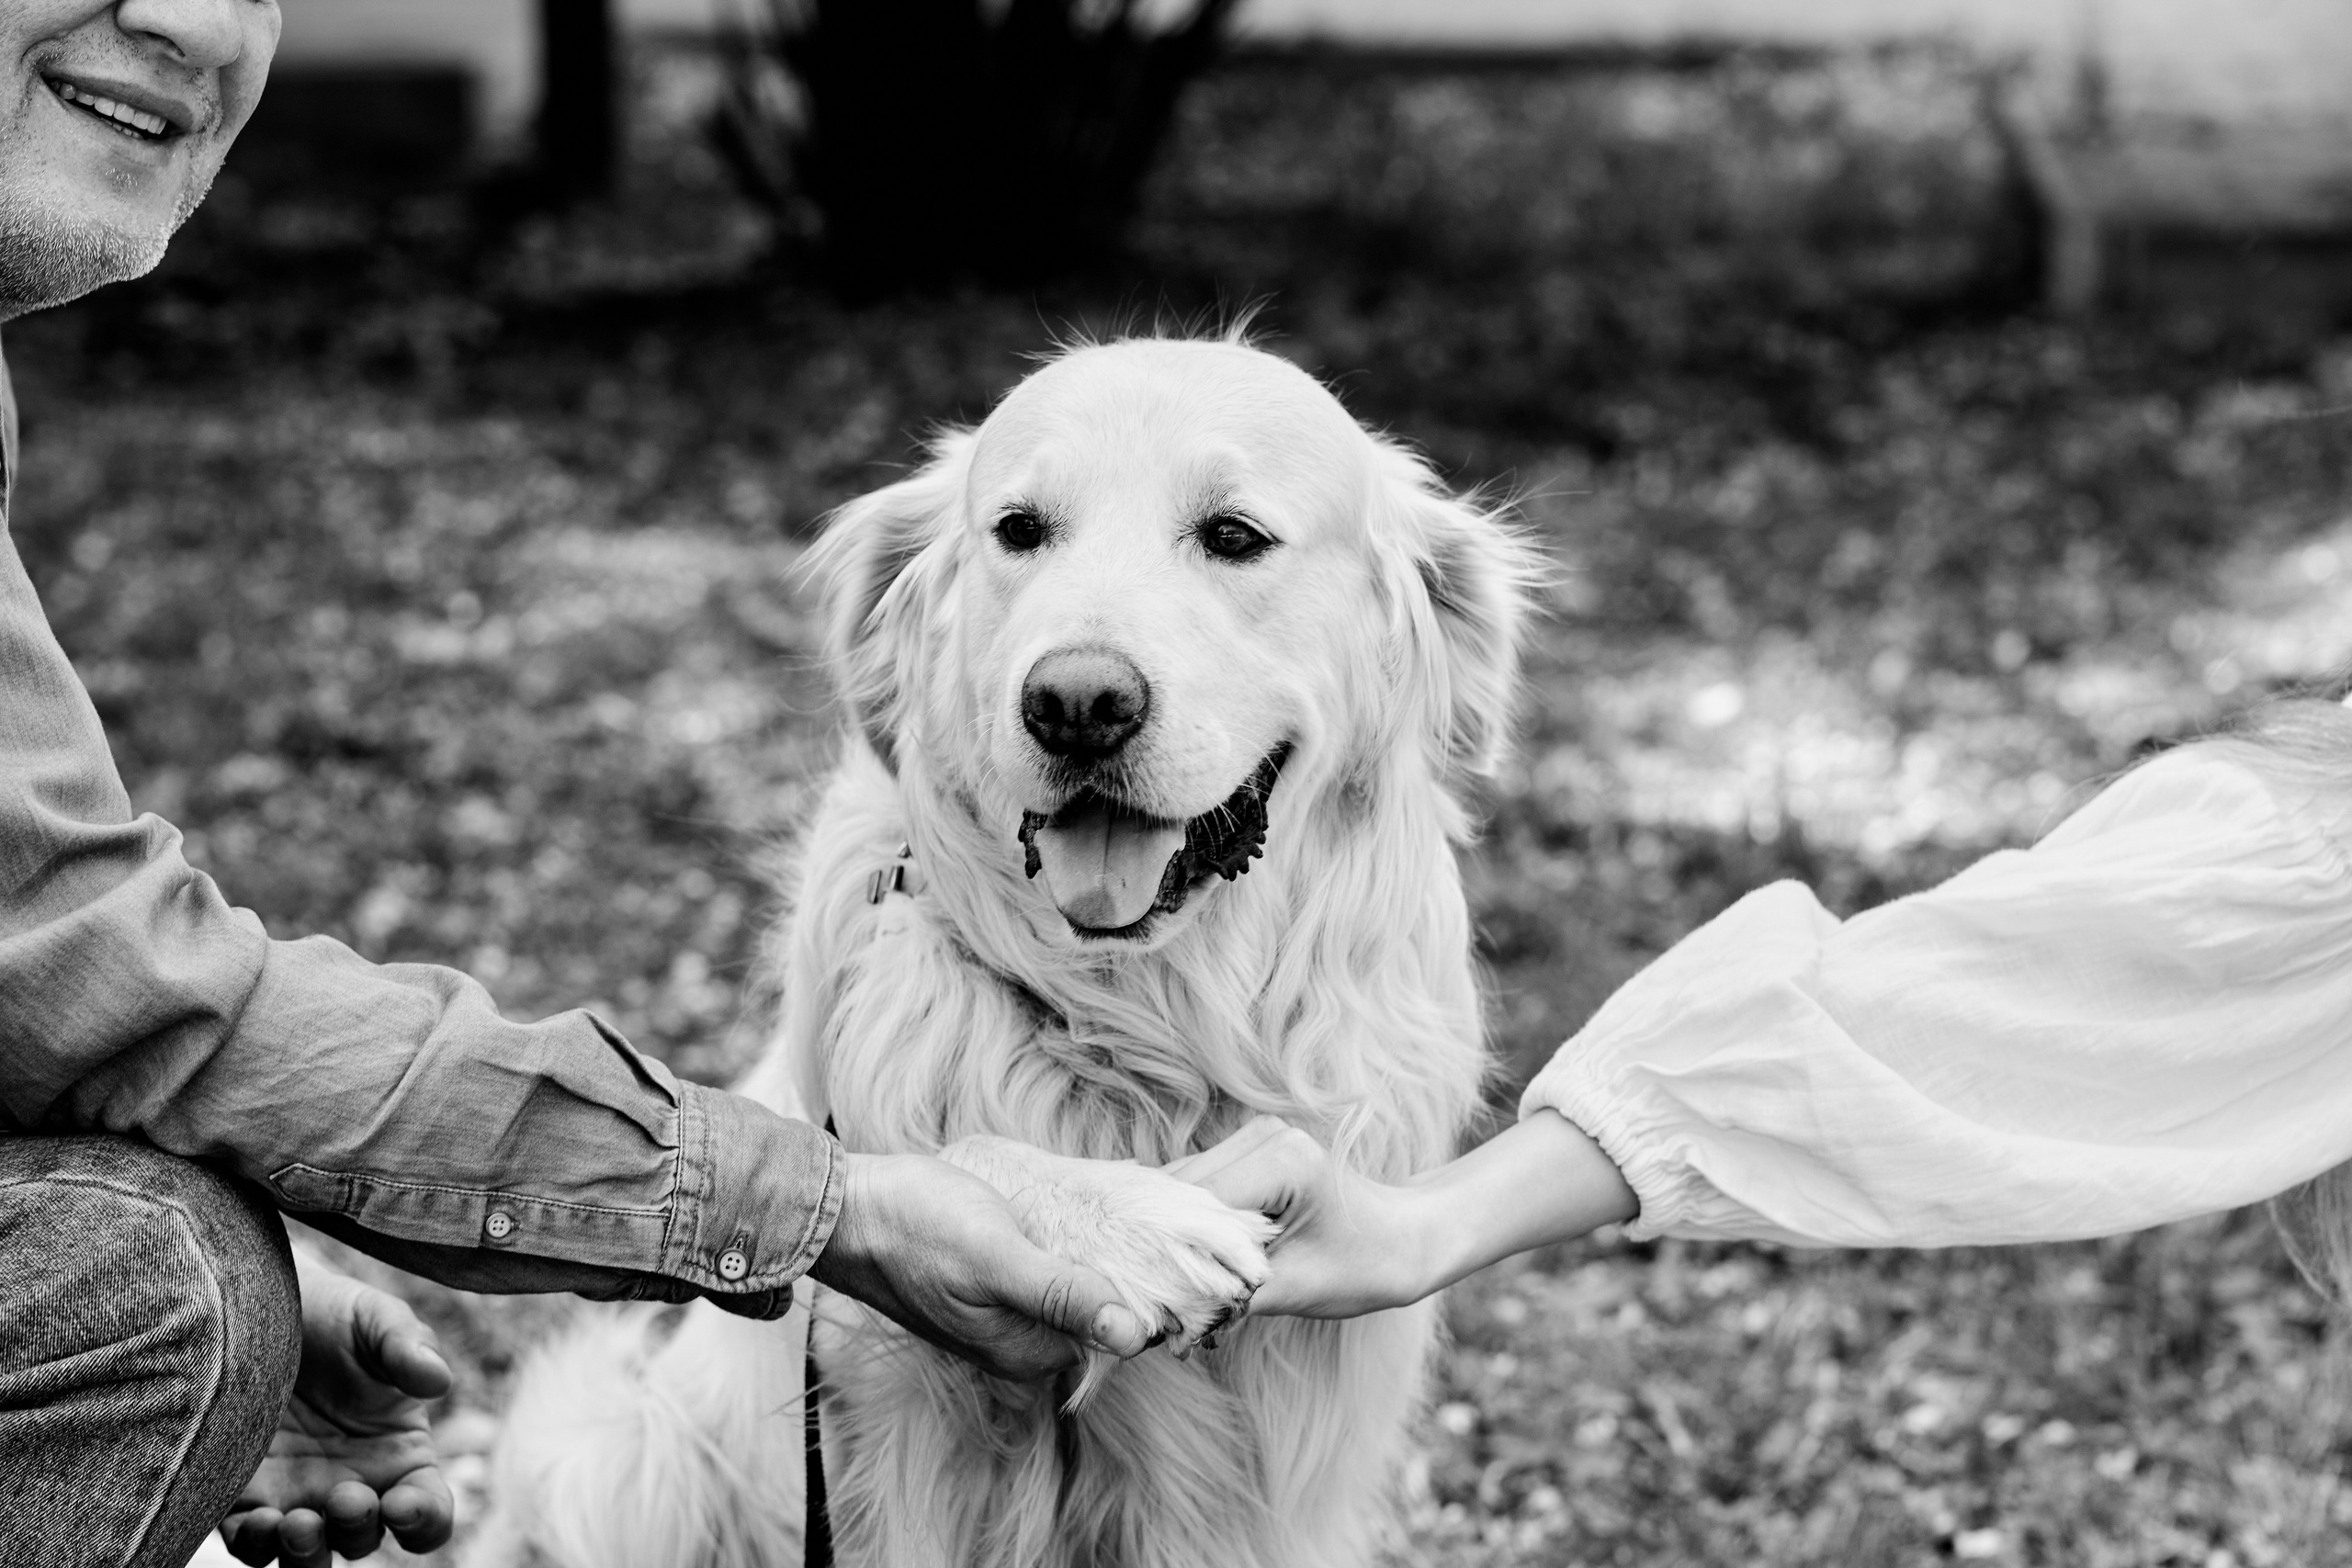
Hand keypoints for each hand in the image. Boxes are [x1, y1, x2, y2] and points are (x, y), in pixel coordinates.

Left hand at [220, 1253, 454, 1566]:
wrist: (253, 1303)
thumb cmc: (328, 1313)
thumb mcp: (374, 1318)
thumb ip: (408, 1345)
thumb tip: (439, 1380)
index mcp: (399, 1454)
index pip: (428, 1510)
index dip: (424, 1520)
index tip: (403, 1502)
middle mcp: (351, 1486)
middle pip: (364, 1539)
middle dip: (357, 1528)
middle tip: (345, 1495)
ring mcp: (296, 1497)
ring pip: (308, 1556)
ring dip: (307, 1554)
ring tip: (297, 1523)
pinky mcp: (244, 1498)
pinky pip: (252, 1543)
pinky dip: (256, 1543)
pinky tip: (256, 1519)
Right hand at [809, 1151, 1152, 1379]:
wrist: (844, 1210)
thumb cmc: (916, 1227)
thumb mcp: (997, 1257)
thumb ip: (1063, 1296)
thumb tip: (1132, 1335)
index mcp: (1024, 1353)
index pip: (1115, 1332)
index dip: (1142, 1287)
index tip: (1163, 1238)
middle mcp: (1015, 1346)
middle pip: (1094, 1311)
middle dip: (1118, 1265)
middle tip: (1138, 1206)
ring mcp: (999, 1317)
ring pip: (1069, 1289)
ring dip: (1089, 1251)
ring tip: (1102, 1202)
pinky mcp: (986, 1288)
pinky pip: (1042, 1272)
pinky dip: (1058, 1244)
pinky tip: (1057, 1211)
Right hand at [1170, 1112, 1639, 1318]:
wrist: (1403, 1239)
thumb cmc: (1364, 1266)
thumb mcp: (1295, 1290)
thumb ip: (1229, 1295)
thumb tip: (1165, 1315)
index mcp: (1282, 1159)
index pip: (1196, 1203)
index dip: (1171, 1251)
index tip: (1159, 1299)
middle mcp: (1263, 1134)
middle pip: (1181, 1190)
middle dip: (1169, 1243)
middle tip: (1164, 1299)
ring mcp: (1255, 1136)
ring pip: (1182, 1187)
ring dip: (1177, 1234)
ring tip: (1184, 1282)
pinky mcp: (1248, 1149)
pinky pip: (1199, 1186)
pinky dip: (1193, 1224)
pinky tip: (1199, 1259)